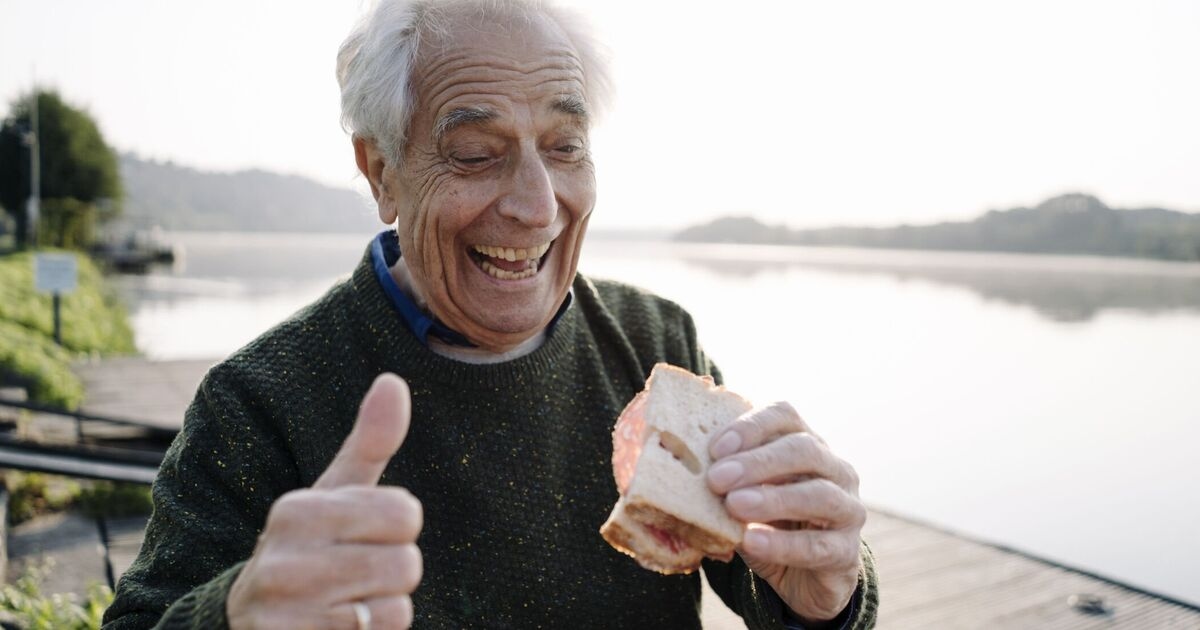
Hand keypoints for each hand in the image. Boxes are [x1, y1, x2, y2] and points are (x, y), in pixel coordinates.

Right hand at [228, 373, 422, 629]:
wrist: (249, 623)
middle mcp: (284, 563)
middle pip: (408, 564)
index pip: (405, 513)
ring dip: (383, 610)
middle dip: (395, 571)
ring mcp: (287, 616)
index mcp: (295, 512)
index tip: (365, 532)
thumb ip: (370, 441)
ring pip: (398, 610)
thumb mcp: (333, 494)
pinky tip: (339, 628)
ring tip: (345, 602)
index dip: (399, 526)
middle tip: (357, 573)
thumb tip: (394, 380)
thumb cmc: (309, 548)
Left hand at [707, 402, 863, 623]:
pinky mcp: (847, 551)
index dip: (750, 427)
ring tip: (734, 506)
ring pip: (819, 494)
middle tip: (717, 478)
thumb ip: (723, 483)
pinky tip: (752, 541)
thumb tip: (679, 471)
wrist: (804, 580)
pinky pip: (818, 545)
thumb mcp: (744, 497)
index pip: (785, 416)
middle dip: (757, 462)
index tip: (714, 448)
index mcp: (806, 444)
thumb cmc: (770, 525)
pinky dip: (783, 543)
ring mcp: (847, 508)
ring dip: (772, 498)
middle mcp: (834, 469)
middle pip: (803, 449)